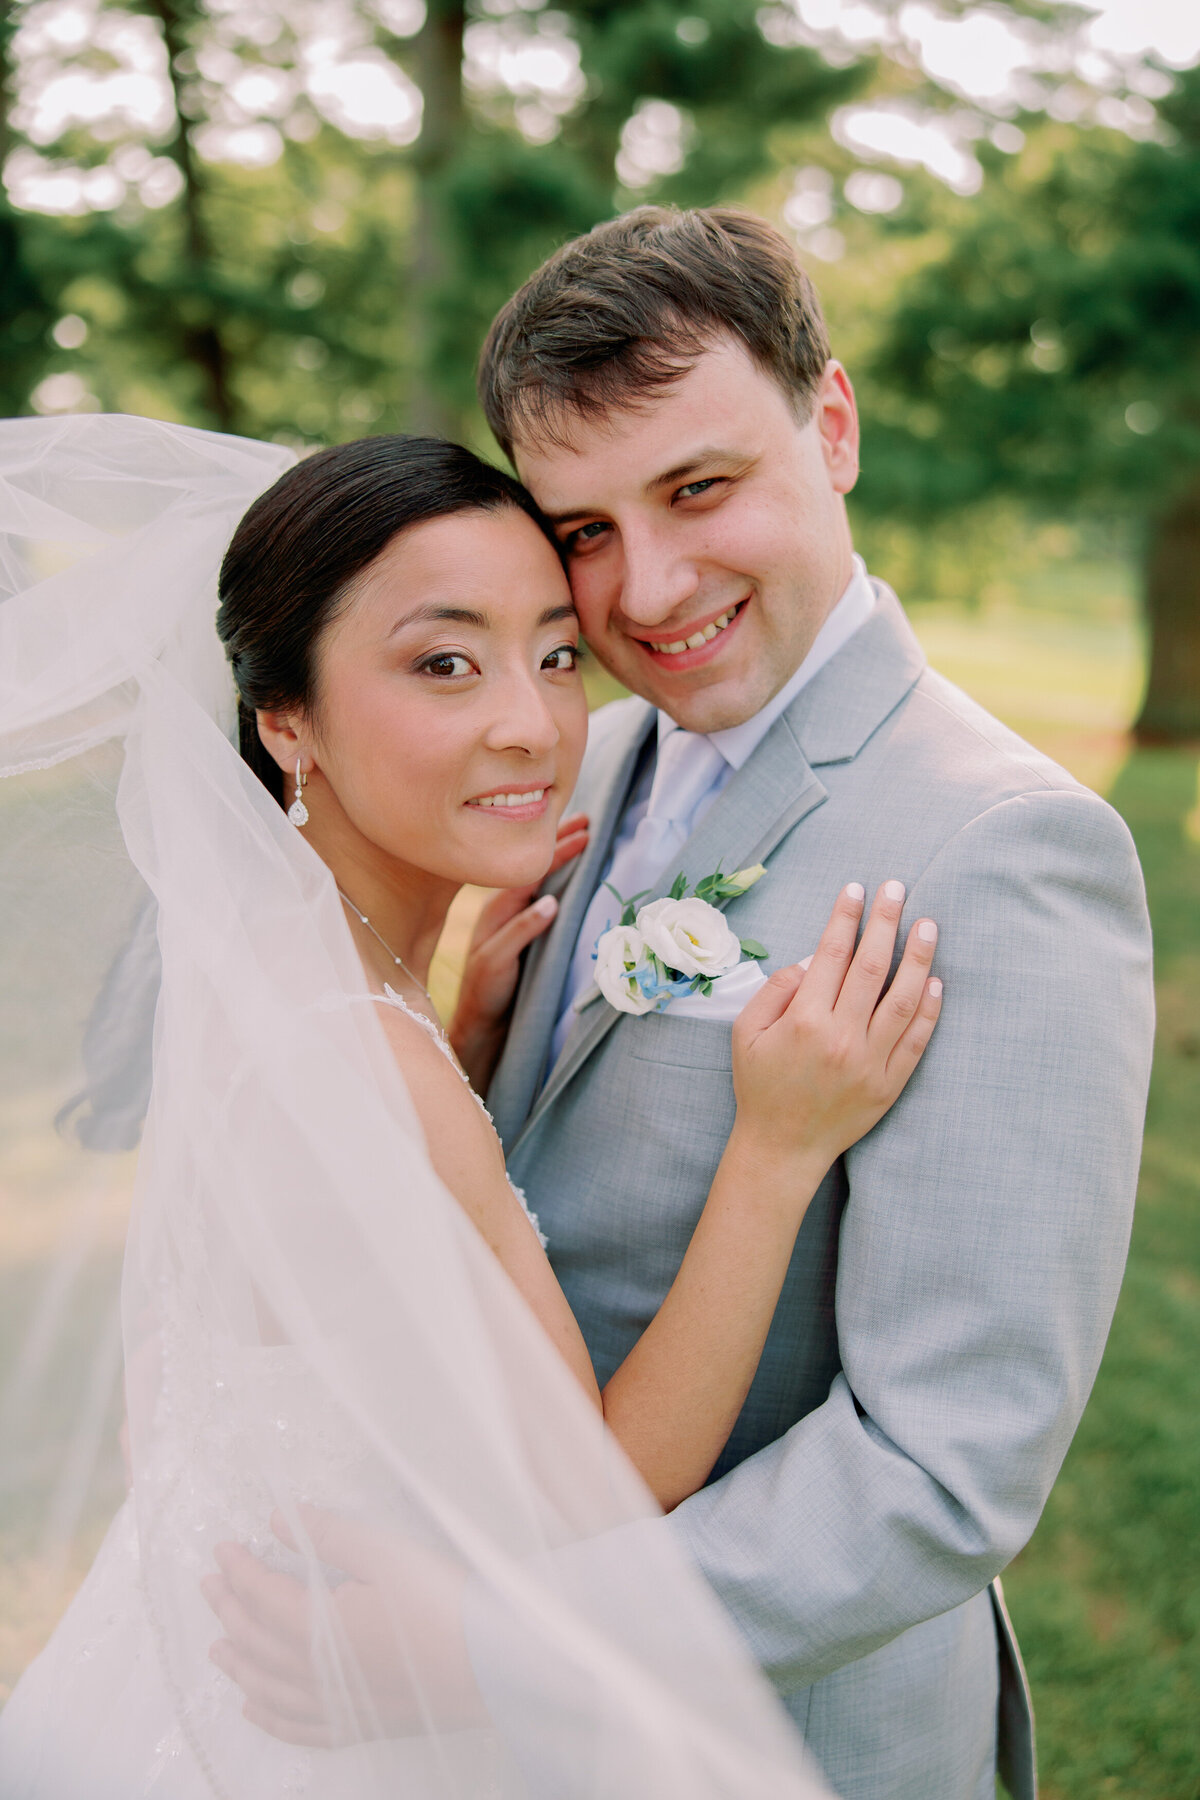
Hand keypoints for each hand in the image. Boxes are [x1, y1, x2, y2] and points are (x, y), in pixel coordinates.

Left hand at [202, 1505, 485, 1745]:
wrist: (492, 1664)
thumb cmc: (442, 1603)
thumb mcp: (385, 1553)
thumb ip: (327, 1536)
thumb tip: (280, 1518)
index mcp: (318, 1626)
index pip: (262, 1595)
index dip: (238, 1570)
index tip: (222, 1550)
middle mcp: (315, 1672)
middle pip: (256, 1640)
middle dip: (229, 1609)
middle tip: (210, 1586)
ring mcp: (334, 1704)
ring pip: (267, 1688)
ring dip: (238, 1664)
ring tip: (217, 1647)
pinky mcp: (357, 1724)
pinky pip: (296, 1727)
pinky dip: (268, 1716)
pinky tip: (255, 1706)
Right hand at [449, 811, 587, 1087]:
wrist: (481, 1025)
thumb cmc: (510, 982)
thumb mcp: (529, 945)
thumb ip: (544, 918)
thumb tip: (574, 893)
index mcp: (505, 907)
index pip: (532, 867)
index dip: (556, 843)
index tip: (585, 822)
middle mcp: (494, 914)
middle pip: (525, 871)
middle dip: (555, 844)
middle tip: (587, 822)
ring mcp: (489, 937)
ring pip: (517, 894)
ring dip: (546, 869)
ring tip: (574, 847)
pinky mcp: (488, 963)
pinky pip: (510, 937)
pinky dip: (529, 921)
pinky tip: (549, 905)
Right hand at [731, 880, 941, 1177]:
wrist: (783, 1147)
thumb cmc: (760, 1085)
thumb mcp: (746, 1033)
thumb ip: (776, 990)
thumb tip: (813, 959)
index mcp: (804, 1021)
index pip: (831, 955)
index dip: (845, 917)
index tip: (856, 889)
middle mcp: (841, 1037)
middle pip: (871, 967)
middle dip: (886, 922)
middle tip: (897, 889)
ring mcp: (870, 1062)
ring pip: (903, 999)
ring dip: (918, 958)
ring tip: (928, 926)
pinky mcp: (890, 1083)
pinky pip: (917, 1040)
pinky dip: (930, 1009)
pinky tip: (935, 980)